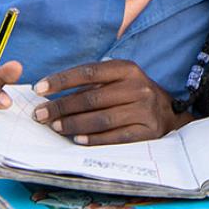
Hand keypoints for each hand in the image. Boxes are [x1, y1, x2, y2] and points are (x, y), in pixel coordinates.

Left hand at [33, 60, 188, 144]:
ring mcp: (145, 110)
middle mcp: (138, 87)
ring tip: (55, 127)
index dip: (62, 80)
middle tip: (40, 114)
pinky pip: (116, 137)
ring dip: (74, 124)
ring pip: (102, 119)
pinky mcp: (148, 131)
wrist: (169, 113)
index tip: (39, 89)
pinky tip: (77, 140)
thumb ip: (92, 86)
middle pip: (92, 98)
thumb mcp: (119, 81)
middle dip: (62, 107)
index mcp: (128, 69)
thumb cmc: (134, 95)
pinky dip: (94, 139)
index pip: (89, 72)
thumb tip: (52, 96)